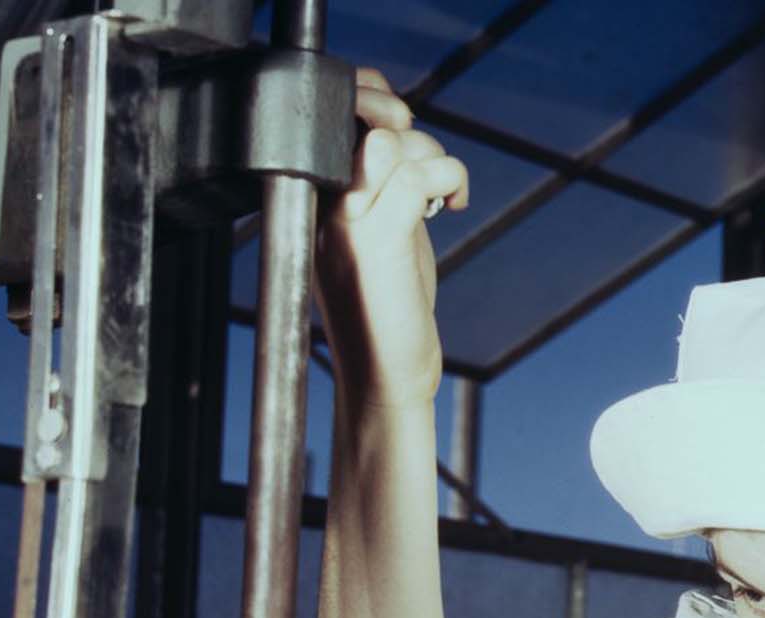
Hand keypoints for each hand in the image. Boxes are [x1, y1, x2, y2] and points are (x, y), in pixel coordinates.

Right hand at [315, 67, 468, 412]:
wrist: (383, 375)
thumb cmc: (384, 308)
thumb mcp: (376, 233)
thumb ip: (377, 184)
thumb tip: (399, 131)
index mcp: (312, 197)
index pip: (330, 110)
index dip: (369, 94)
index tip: (402, 122)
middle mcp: (320, 204)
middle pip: (363, 120)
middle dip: (406, 124)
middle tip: (429, 162)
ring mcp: (346, 222)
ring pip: (392, 145)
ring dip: (434, 158)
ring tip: (442, 195)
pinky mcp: (378, 242)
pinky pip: (414, 177)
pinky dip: (448, 179)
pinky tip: (452, 207)